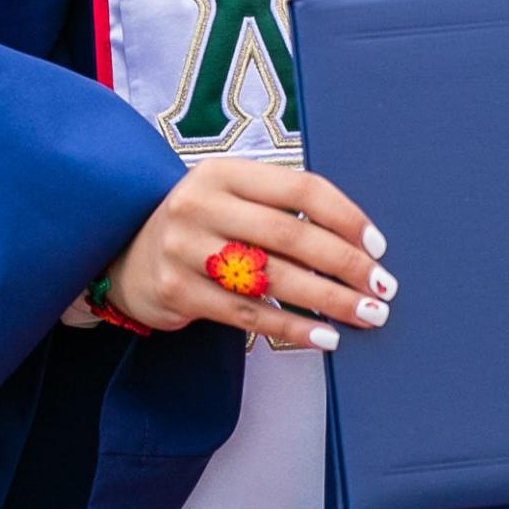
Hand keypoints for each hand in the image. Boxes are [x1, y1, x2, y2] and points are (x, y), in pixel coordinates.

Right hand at [107, 159, 395, 351]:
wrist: (125, 253)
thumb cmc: (201, 224)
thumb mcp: (230, 196)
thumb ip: (279, 206)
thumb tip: (358, 241)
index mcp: (224, 172)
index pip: (300, 189)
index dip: (345, 217)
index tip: (378, 246)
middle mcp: (201, 205)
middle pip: (290, 236)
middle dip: (345, 265)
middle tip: (382, 288)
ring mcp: (185, 249)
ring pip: (272, 279)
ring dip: (328, 300)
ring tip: (365, 315)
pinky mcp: (178, 292)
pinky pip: (248, 314)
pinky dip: (293, 327)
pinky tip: (325, 337)